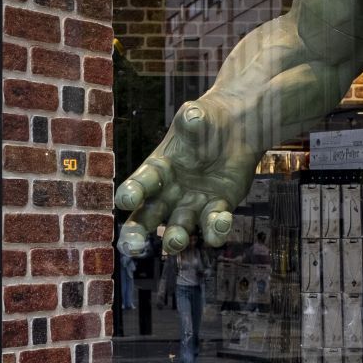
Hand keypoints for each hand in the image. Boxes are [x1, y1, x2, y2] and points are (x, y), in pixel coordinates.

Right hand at [116, 93, 262, 254]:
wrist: (235, 130)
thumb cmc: (206, 122)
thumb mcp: (196, 116)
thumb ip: (192, 120)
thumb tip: (192, 115)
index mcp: (156, 170)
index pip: (137, 186)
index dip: (130, 194)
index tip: (128, 200)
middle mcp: (168, 194)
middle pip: (146, 219)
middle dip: (136, 234)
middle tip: (133, 246)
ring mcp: (191, 205)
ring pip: (178, 230)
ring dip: (175, 239)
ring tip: (177, 240)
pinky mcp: (216, 209)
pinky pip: (212, 226)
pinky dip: (216, 229)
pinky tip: (222, 222)